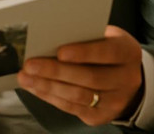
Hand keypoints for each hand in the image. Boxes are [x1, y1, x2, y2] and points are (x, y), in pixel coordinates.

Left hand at [17, 25, 143, 125]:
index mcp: (127, 52)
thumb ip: (84, 37)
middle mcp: (126, 79)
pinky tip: (35, 88)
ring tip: (26, 78)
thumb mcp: (104, 37)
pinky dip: (51, 97)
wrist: (125, 79)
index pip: (107, 52)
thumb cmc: (106, 50)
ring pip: (79, 96)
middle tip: (30, 65)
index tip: (60, 52)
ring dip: (48, 87)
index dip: (83, 53)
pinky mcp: (102, 116)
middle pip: (90, 78)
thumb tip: (49, 36)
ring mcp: (116, 101)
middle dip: (56, 71)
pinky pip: (73, 108)